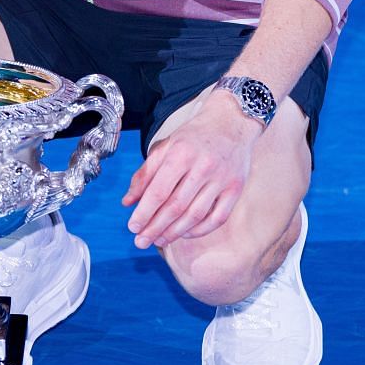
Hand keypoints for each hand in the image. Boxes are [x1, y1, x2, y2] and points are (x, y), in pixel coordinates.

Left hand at [121, 86, 261, 248]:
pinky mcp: (236, 189)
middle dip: (155, 227)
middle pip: (176, 206)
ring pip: (196, 215)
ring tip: (159, 241)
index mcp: (181, 154)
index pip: (159, 191)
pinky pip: (218, 218)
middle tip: (141, 241)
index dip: (144, 212)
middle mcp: (203, 167)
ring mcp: (222, 179)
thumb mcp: (165, 147)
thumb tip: (128, 202)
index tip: (132, 226)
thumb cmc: (194, 137)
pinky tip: (184, 233)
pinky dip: (200, 230)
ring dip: (175, 232)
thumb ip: (145, 174)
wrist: (231, 123)